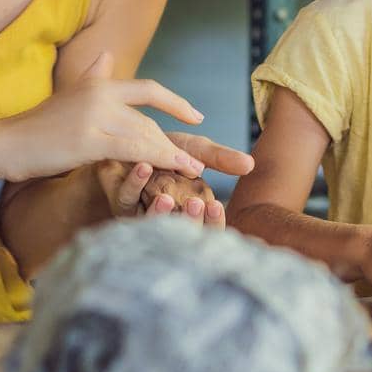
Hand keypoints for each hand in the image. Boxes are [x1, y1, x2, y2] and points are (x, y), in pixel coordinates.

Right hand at [3, 51, 207, 181]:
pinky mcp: (89, 140)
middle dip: (174, 140)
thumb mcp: (69, 96)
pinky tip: (175, 170)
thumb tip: (107, 54)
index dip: (175, 102)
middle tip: (196, 160)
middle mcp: (100, 94)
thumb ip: (93, 77)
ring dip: (173, 154)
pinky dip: (159, 159)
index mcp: (98, 84)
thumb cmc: (38, 126)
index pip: (147, 89)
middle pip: (149, 119)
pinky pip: (134, 150)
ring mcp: (95, 116)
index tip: (197, 116)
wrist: (7, 143)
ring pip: (145, 135)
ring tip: (193, 169)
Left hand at [95, 132, 253, 226]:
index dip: (212, 223)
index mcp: (191, 210)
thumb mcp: (196, 150)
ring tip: (166, 198)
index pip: (208, 230)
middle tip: (195, 206)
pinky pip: (126, 198)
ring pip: (152, 225)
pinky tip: (143, 167)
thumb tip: (250, 164)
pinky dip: (135, 183)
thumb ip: (221, 158)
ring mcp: (144, 213)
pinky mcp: (121, 202)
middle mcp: (169, 218)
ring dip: (159, 213)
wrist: (129, 135)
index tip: (215, 206)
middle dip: (188, 223)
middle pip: (182, 236)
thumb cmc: (165, 147)